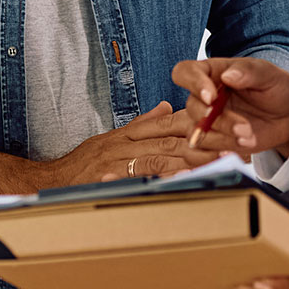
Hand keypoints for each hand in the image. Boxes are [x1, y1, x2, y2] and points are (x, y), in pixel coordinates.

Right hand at [50, 103, 220, 185]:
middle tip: (240, 142)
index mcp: (133, 132)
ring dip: (196, 155)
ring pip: (165, 151)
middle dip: (210, 138)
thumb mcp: (111, 139)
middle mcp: (128, 141)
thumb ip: (141, 124)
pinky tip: (187, 175)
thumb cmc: (80, 166)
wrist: (48, 181)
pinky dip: (165, 173)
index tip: (234, 127)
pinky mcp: (110, 174)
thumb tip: (167, 107)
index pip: (175, 123)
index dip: (206, 123)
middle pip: (176, 136)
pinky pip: (141, 173)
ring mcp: (119, 157)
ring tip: (224, 158)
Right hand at [171, 57, 288, 156]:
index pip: (185, 72)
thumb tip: (228, 75)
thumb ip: (248, 71)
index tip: (211, 97)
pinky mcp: (212, 144)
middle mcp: (203, 98)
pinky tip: (234, 152)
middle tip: (245, 127)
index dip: (192, 84)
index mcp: (211, 73)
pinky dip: (214, 157)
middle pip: (193, 109)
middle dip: (220, 121)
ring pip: (196, 135)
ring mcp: (205, 122)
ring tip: (248, 139)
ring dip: (222, 140)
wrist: (287, 116)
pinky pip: (198, 155)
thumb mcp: (268, 74)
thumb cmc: (275, 88)